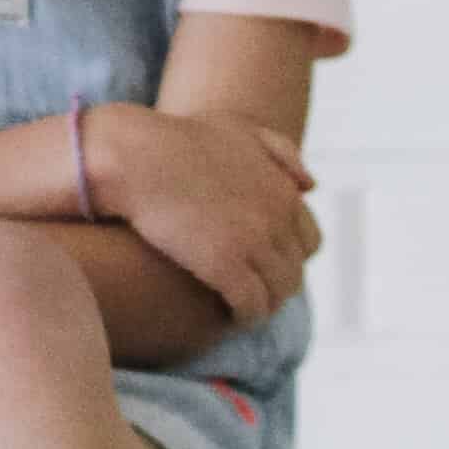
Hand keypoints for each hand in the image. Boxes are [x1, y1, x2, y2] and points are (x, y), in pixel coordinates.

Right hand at [82, 103, 317, 331]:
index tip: (266, 265)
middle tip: (252, 294)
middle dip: (275, 285)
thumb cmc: (179, 141)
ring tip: (241, 309)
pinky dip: (245, 316)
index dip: (289, 258)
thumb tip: (310, 187)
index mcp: (284, 193)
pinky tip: (229, 317)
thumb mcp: (241, 131)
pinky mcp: (225, 267)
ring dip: (263, 304)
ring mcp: (253, 244)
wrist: (138, 156)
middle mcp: (276, 219)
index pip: (310, 243)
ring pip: (277, 294)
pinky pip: (252, 306)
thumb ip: (281, 153)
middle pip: (293, 271)